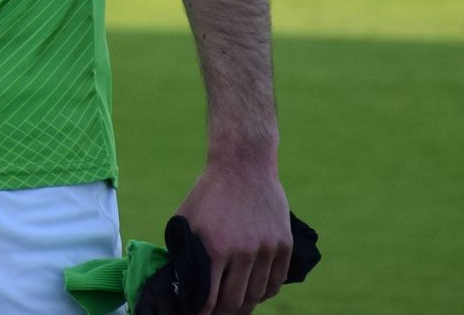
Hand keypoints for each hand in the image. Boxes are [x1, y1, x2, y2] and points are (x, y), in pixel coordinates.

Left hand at [177, 159, 291, 314]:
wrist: (243, 164)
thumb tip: (180, 280)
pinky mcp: (283, 243)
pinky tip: (256, 295)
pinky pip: (276, 280)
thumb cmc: (209, 192)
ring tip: (236, 309)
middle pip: (236, 302)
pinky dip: (266, 293)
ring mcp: (266, 249)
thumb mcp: (187, 220)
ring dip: (245, 307)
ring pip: (257, 294)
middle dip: (223, 314)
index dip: (202, 313)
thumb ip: (184, 250)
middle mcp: (243, 252)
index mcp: (215, 248)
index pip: (209, 298)